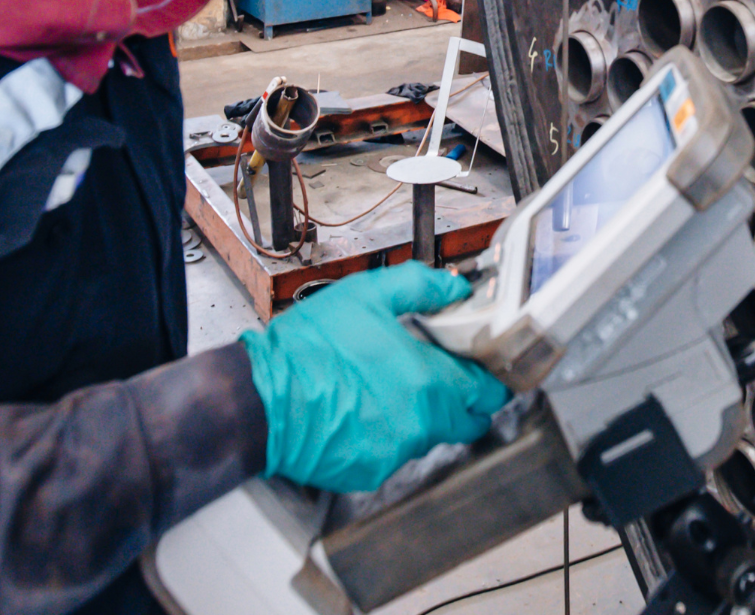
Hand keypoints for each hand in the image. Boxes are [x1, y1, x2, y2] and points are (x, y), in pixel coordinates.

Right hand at [239, 263, 509, 491]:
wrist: (256, 402)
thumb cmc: (307, 350)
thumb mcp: (366, 295)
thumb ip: (420, 287)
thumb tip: (453, 288)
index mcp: (430, 381)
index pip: (489, 393)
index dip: (491, 381)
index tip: (483, 371)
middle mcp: (421, 424)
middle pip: (467, 422)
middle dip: (464, 404)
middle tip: (444, 382)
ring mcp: (395, 454)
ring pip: (429, 438)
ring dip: (421, 418)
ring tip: (388, 391)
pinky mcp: (368, 474)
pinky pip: (392, 456)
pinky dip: (384, 437)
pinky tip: (360, 414)